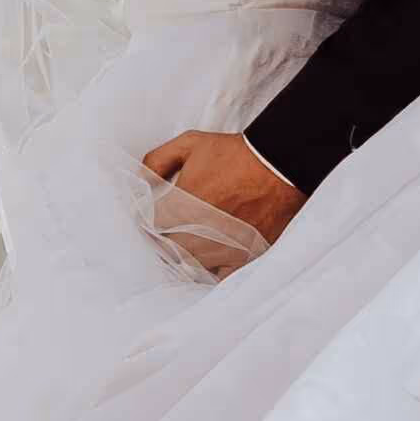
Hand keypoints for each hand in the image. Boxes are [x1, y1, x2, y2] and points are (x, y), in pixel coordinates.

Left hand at [139, 129, 303, 271]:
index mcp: (178, 208)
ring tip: (194, 241)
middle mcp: (196, 233)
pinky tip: (213, 257)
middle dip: (167, 239)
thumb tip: (141, 178)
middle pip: (168, 249)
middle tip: (175, 228)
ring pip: (191, 264)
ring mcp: (220, 249)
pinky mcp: (243, 256)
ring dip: (188, 254)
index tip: (157, 216)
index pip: (149, 226)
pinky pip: (220, 276)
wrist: (278, 164)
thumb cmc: (234, 154)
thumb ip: (157, 160)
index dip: (150, 221)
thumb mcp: (189, 144)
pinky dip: (214, 269)